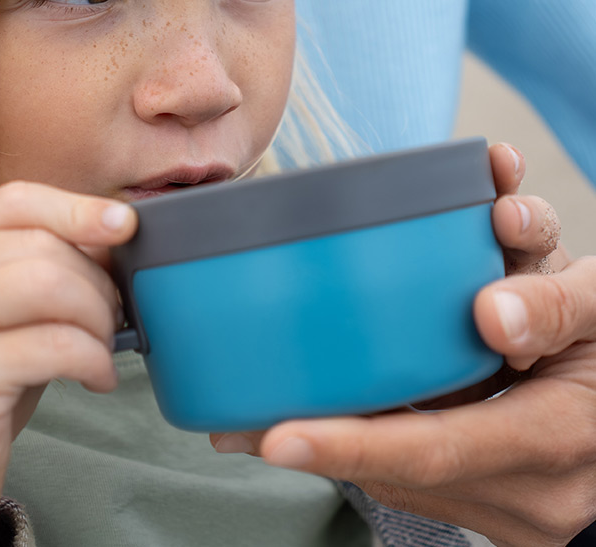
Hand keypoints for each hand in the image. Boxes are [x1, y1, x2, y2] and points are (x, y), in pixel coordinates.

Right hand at [0, 182, 135, 546]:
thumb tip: (111, 236)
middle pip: (41, 244)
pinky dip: (94, 359)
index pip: (14, 200)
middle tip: (113, 317)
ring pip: (49, 284)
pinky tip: (97, 378)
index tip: (126, 224)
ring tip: (103, 347)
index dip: (78, 207)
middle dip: (97, 280)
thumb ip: (33, 270)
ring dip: (98, 316)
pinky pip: (55, 345)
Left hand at [211, 143, 595, 546]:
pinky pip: (414, 452)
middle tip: (231, 426)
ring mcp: (498, 485)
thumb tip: (490, 310)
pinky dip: (363, 427)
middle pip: (399, 462)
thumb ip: (556, 303)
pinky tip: (305, 406)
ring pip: (398, 463)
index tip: (274, 439)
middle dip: (315, 442)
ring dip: (327, 434)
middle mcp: (519, 479)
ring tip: (243, 420)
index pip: (436, 448)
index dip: (353, 446)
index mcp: (550, 435)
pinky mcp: (482, 473)